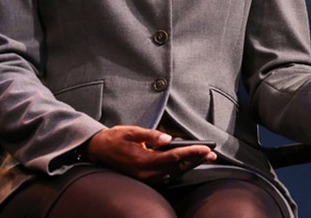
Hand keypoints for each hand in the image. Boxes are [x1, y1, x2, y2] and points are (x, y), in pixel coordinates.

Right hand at [86, 125, 215, 181]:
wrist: (98, 150)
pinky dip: (179, 168)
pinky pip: (167, 175)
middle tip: (213, 154)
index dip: (191, 152)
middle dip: (196, 160)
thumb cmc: (115, 138)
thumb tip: (167, 138)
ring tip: (205, 158)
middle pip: (177, 168)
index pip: (173, 157)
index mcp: (143, 160)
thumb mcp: (131, 131)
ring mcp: (146, 178)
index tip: (206, 148)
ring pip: (173, 173)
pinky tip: (189, 162)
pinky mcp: (145, 178)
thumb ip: (150, 135)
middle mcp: (146, 173)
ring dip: (190, 165)